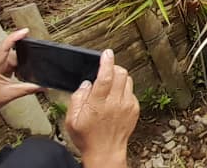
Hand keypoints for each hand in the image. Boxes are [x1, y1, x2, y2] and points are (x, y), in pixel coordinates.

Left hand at [0, 28, 42, 114]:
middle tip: (31, 60)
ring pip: (8, 59)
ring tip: (24, 72)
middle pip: (9, 52)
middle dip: (21, 56)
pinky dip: (13, 68)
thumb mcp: (8, 94)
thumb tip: (42, 86)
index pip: (4, 46)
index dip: (15, 37)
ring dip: (16, 64)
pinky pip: (5, 64)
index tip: (25, 31)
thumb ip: (27, 89)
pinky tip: (17, 74)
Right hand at [65, 49, 139, 167]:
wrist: (105, 153)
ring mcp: (127, 106)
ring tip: (110, 84)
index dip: (107, 62)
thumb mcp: (72, 120)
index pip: (106, 76)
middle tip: (106, 70)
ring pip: (128, 80)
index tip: (106, 53)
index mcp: (98, 104)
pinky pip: (131, 91)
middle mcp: (115, 103)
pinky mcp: (134, 109)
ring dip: (119, 77)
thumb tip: (85, 84)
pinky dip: (124, 89)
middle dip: (114, 67)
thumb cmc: (88, 138)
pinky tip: (115, 97)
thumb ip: (77, 99)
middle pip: (121, 74)